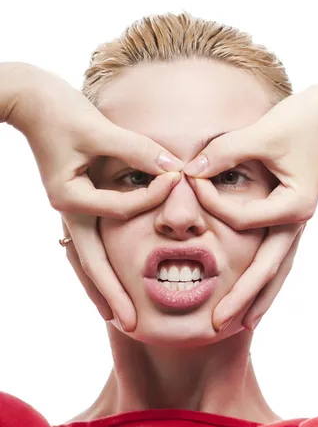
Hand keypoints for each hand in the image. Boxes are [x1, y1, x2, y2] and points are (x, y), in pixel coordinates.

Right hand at [3, 63, 182, 330]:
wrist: (30, 99)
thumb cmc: (60, 111)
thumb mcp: (98, 130)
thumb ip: (137, 151)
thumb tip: (175, 170)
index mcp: (71, 197)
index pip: (120, 210)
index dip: (151, 199)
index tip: (178, 183)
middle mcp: (68, 210)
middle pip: (92, 262)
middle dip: (111, 294)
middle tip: (131, 326)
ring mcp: (70, 210)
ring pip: (88, 259)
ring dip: (103, 288)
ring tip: (118, 319)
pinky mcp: (75, 202)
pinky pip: (90, 241)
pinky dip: (100, 263)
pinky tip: (110, 279)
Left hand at [184, 79, 317, 329]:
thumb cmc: (300, 120)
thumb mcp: (261, 134)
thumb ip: (224, 153)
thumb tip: (189, 172)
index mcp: (291, 205)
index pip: (242, 219)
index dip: (211, 205)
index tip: (187, 184)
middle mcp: (296, 221)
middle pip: (267, 269)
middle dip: (242, 298)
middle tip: (217, 325)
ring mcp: (296, 223)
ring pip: (276, 270)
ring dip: (257, 298)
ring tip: (239, 325)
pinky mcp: (291, 219)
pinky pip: (277, 255)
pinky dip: (266, 278)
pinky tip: (256, 295)